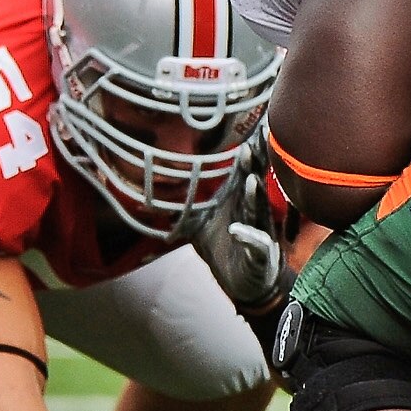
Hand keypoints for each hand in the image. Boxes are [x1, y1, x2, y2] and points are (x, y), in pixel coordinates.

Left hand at [186, 132, 292, 319]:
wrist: (244, 284)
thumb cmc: (224, 248)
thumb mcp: (198, 225)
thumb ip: (183, 207)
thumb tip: (150, 194)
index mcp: (239, 200)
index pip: (245, 171)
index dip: (250, 151)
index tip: (255, 126)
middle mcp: (252, 211)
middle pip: (256, 183)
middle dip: (256, 165)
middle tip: (257, 142)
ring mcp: (259, 231)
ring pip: (258, 211)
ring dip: (254, 197)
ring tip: (251, 180)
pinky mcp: (260, 255)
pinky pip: (256, 244)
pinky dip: (249, 237)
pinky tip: (238, 230)